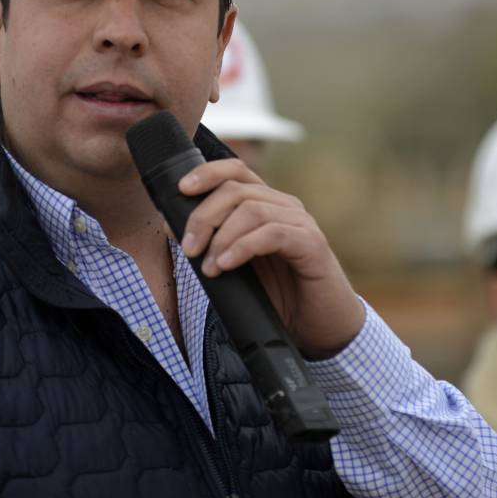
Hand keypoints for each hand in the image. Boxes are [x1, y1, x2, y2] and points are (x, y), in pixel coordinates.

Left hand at [179, 159, 365, 358]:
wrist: (321, 326)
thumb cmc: (281, 294)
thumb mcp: (240, 265)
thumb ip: (214, 244)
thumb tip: (175, 227)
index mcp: (267, 204)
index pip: (236, 171)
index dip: (207, 173)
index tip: (182, 189)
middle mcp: (285, 206)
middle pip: (236, 190)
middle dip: (204, 216)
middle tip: (189, 248)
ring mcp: (301, 223)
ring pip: (252, 210)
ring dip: (221, 237)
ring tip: (209, 267)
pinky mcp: (312, 244)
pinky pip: (272, 234)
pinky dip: (243, 247)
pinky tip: (227, 265)